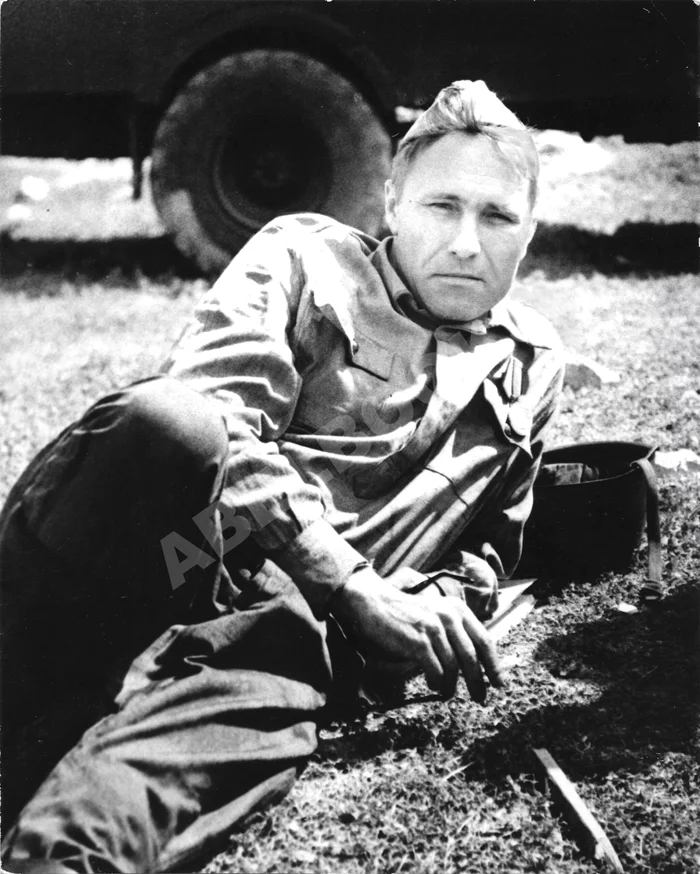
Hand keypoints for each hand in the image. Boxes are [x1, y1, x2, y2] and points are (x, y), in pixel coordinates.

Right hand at [331, 566, 504, 701]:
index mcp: (457, 610)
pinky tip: (432, 685)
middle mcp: (449, 616)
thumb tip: (471, 664)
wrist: (374, 603)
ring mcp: (434, 627)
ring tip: (447, 693)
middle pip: (471, 657)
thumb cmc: (404, 614)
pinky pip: (435, 669)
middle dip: (478, 681)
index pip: (484, 640)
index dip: (494, 665)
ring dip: (452, 685)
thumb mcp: (434, 616)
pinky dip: (435, 681)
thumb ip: (452, 633)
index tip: (500, 683)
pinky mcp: (419, 640)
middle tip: (480, 698)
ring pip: (453, 667)